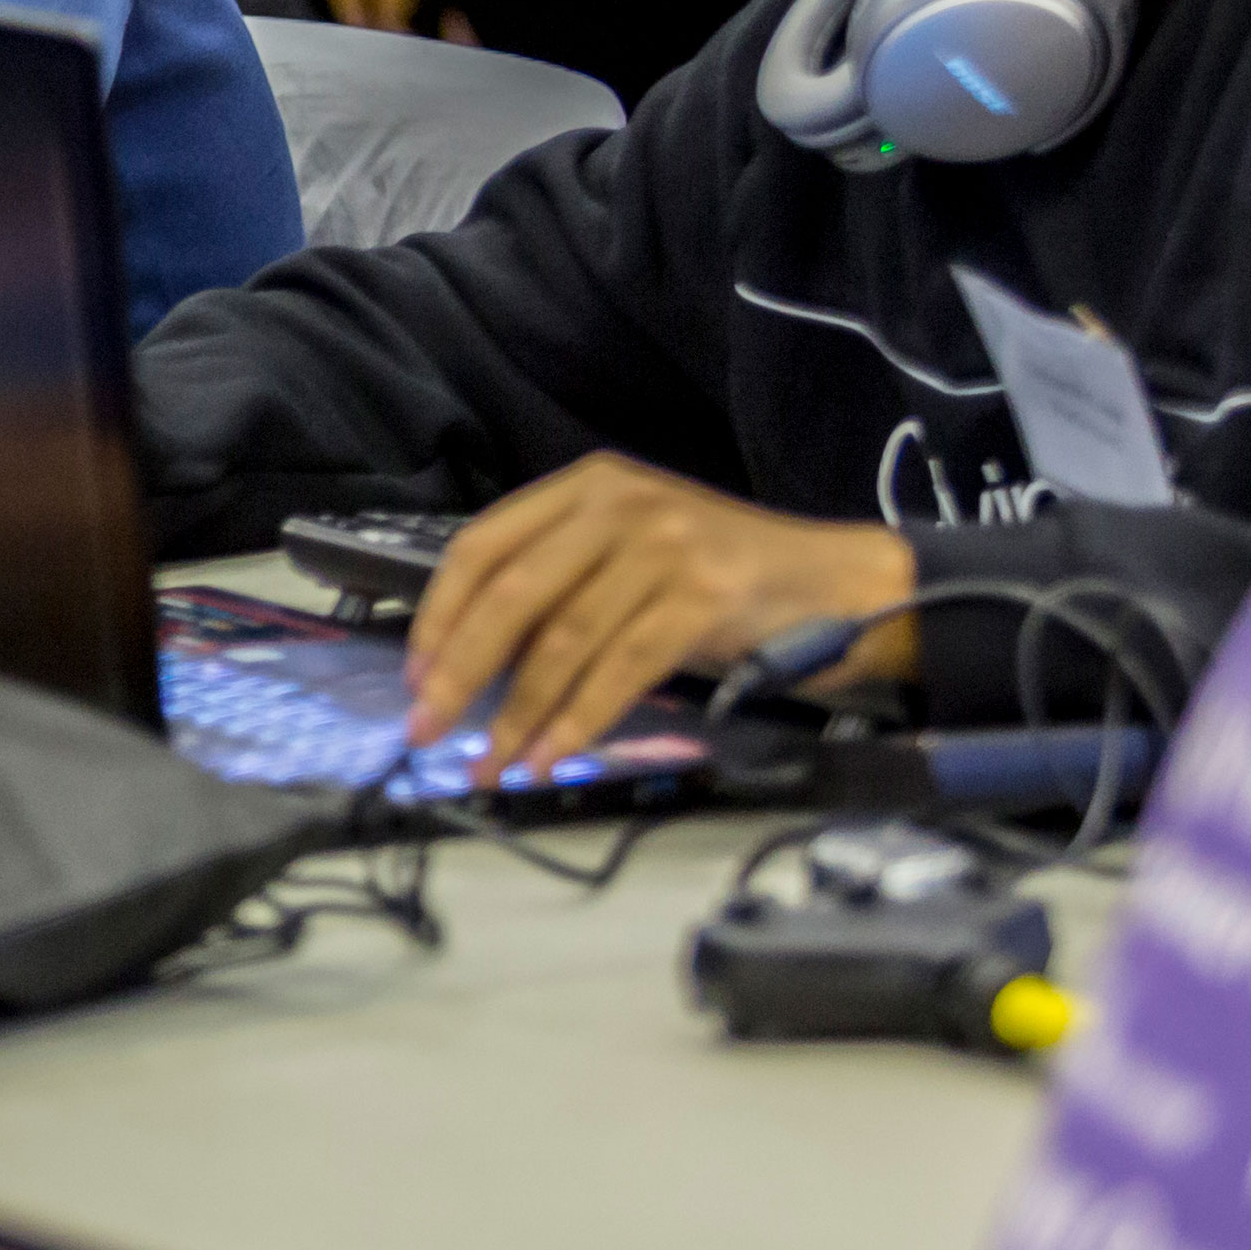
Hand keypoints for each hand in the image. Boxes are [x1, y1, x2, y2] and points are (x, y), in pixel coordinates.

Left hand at [404, 452, 916, 777]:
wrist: (834, 583)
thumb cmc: (717, 576)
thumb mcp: (628, 554)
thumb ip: (557, 583)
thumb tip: (467, 662)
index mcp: (585, 486)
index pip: (481, 547)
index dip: (439, 616)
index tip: (416, 674)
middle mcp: (618, 504)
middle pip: (510, 596)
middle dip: (460, 671)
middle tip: (427, 728)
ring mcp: (662, 546)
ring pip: (562, 643)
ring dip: (517, 715)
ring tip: (490, 763)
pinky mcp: (701, 597)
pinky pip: (618, 671)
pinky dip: (576, 722)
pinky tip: (550, 757)